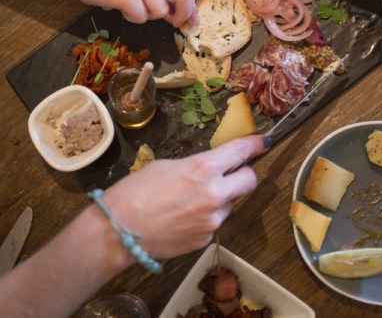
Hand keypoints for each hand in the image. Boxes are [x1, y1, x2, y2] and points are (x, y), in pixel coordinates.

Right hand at [69, 0, 197, 26]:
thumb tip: (179, 12)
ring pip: (160, 11)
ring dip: (149, 15)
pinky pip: (141, 17)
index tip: (190, 19)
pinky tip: (122, 8)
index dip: (189, 4)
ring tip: (133, 6)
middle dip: (183, 14)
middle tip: (175, 23)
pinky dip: (133, 18)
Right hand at [102, 135, 265, 258]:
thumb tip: (209, 169)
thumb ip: (194, 166)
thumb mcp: (166, 166)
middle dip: (243, 174)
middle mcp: (214, 195)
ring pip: (228, 204)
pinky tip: (181, 219)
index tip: (262, 142)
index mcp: (203, 169)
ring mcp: (212, 221)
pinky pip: (212, 223)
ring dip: (217, 200)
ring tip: (187, 202)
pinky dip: (203, 219)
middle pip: (249, 181)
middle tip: (230, 173)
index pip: (240, 152)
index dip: (254, 145)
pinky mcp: (205, 239)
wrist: (119, 230)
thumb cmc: (135, 192)